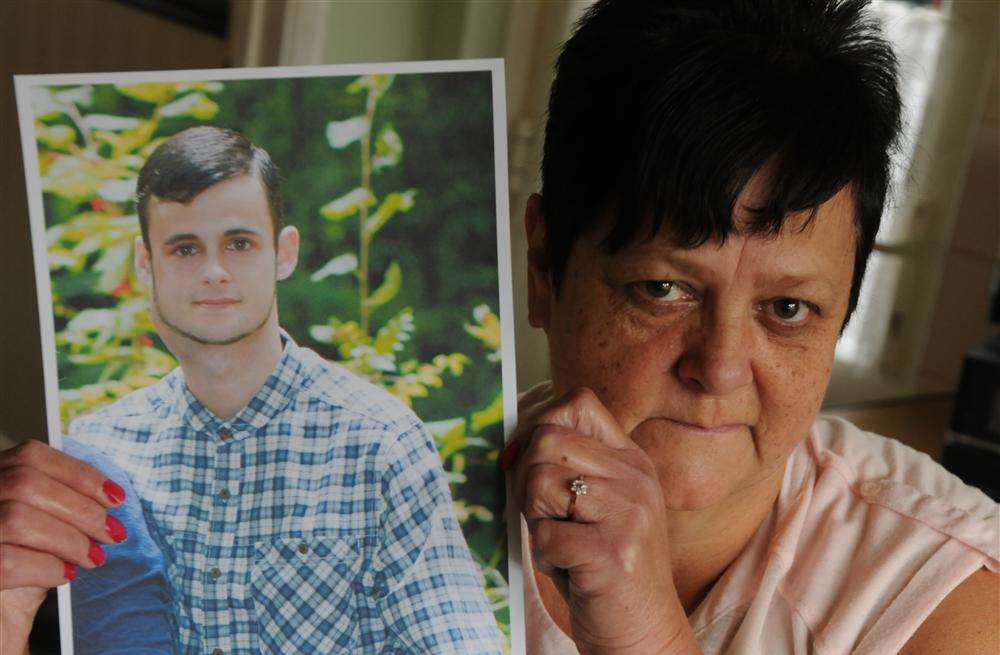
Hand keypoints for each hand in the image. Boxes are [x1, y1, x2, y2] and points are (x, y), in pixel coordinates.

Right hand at [0, 439, 127, 646]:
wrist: (0, 621)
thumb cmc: (24, 567)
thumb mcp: (44, 526)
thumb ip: (61, 502)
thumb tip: (108, 496)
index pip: (31, 455)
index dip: (79, 473)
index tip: (116, 497)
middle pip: (26, 484)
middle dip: (81, 509)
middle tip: (112, 534)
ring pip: (18, 520)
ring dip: (68, 540)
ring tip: (93, 558)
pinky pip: (7, 562)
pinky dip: (46, 567)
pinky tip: (65, 576)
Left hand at [504, 385, 699, 653]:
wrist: (644, 634)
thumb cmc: (606, 569)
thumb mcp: (599, 506)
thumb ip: (570, 468)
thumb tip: (512, 442)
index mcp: (632, 460)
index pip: (578, 403)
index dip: (538, 424)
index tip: (523, 460)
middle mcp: (636, 479)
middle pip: (548, 440)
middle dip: (527, 479)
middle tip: (545, 516)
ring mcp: (629, 514)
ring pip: (539, 483)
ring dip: (536, 520)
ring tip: (563, 544)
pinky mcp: (613, 552)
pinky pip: (545, 536)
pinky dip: (545, 557)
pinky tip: (571, 569)